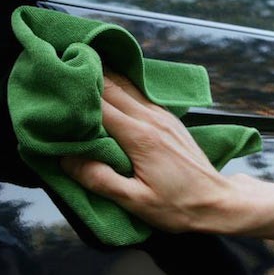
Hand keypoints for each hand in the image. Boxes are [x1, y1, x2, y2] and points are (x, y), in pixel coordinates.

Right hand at [60, 70, 244, 232]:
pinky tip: (111, 86)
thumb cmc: (178, 206)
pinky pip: (141, 95)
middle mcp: (152, 119)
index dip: (77, 95)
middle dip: (88, 77)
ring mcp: (163, 117)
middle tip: (63, 69)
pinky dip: (122, 86)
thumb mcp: (136, 201)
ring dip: (105, 76)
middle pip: (114, 87)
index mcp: (140, 137)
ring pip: (129, 86)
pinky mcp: (170, 120)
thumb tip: (67, 159)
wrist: (217, 201)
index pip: (101, 106)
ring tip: (82, 69)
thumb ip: (100, 180)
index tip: (56, 86)